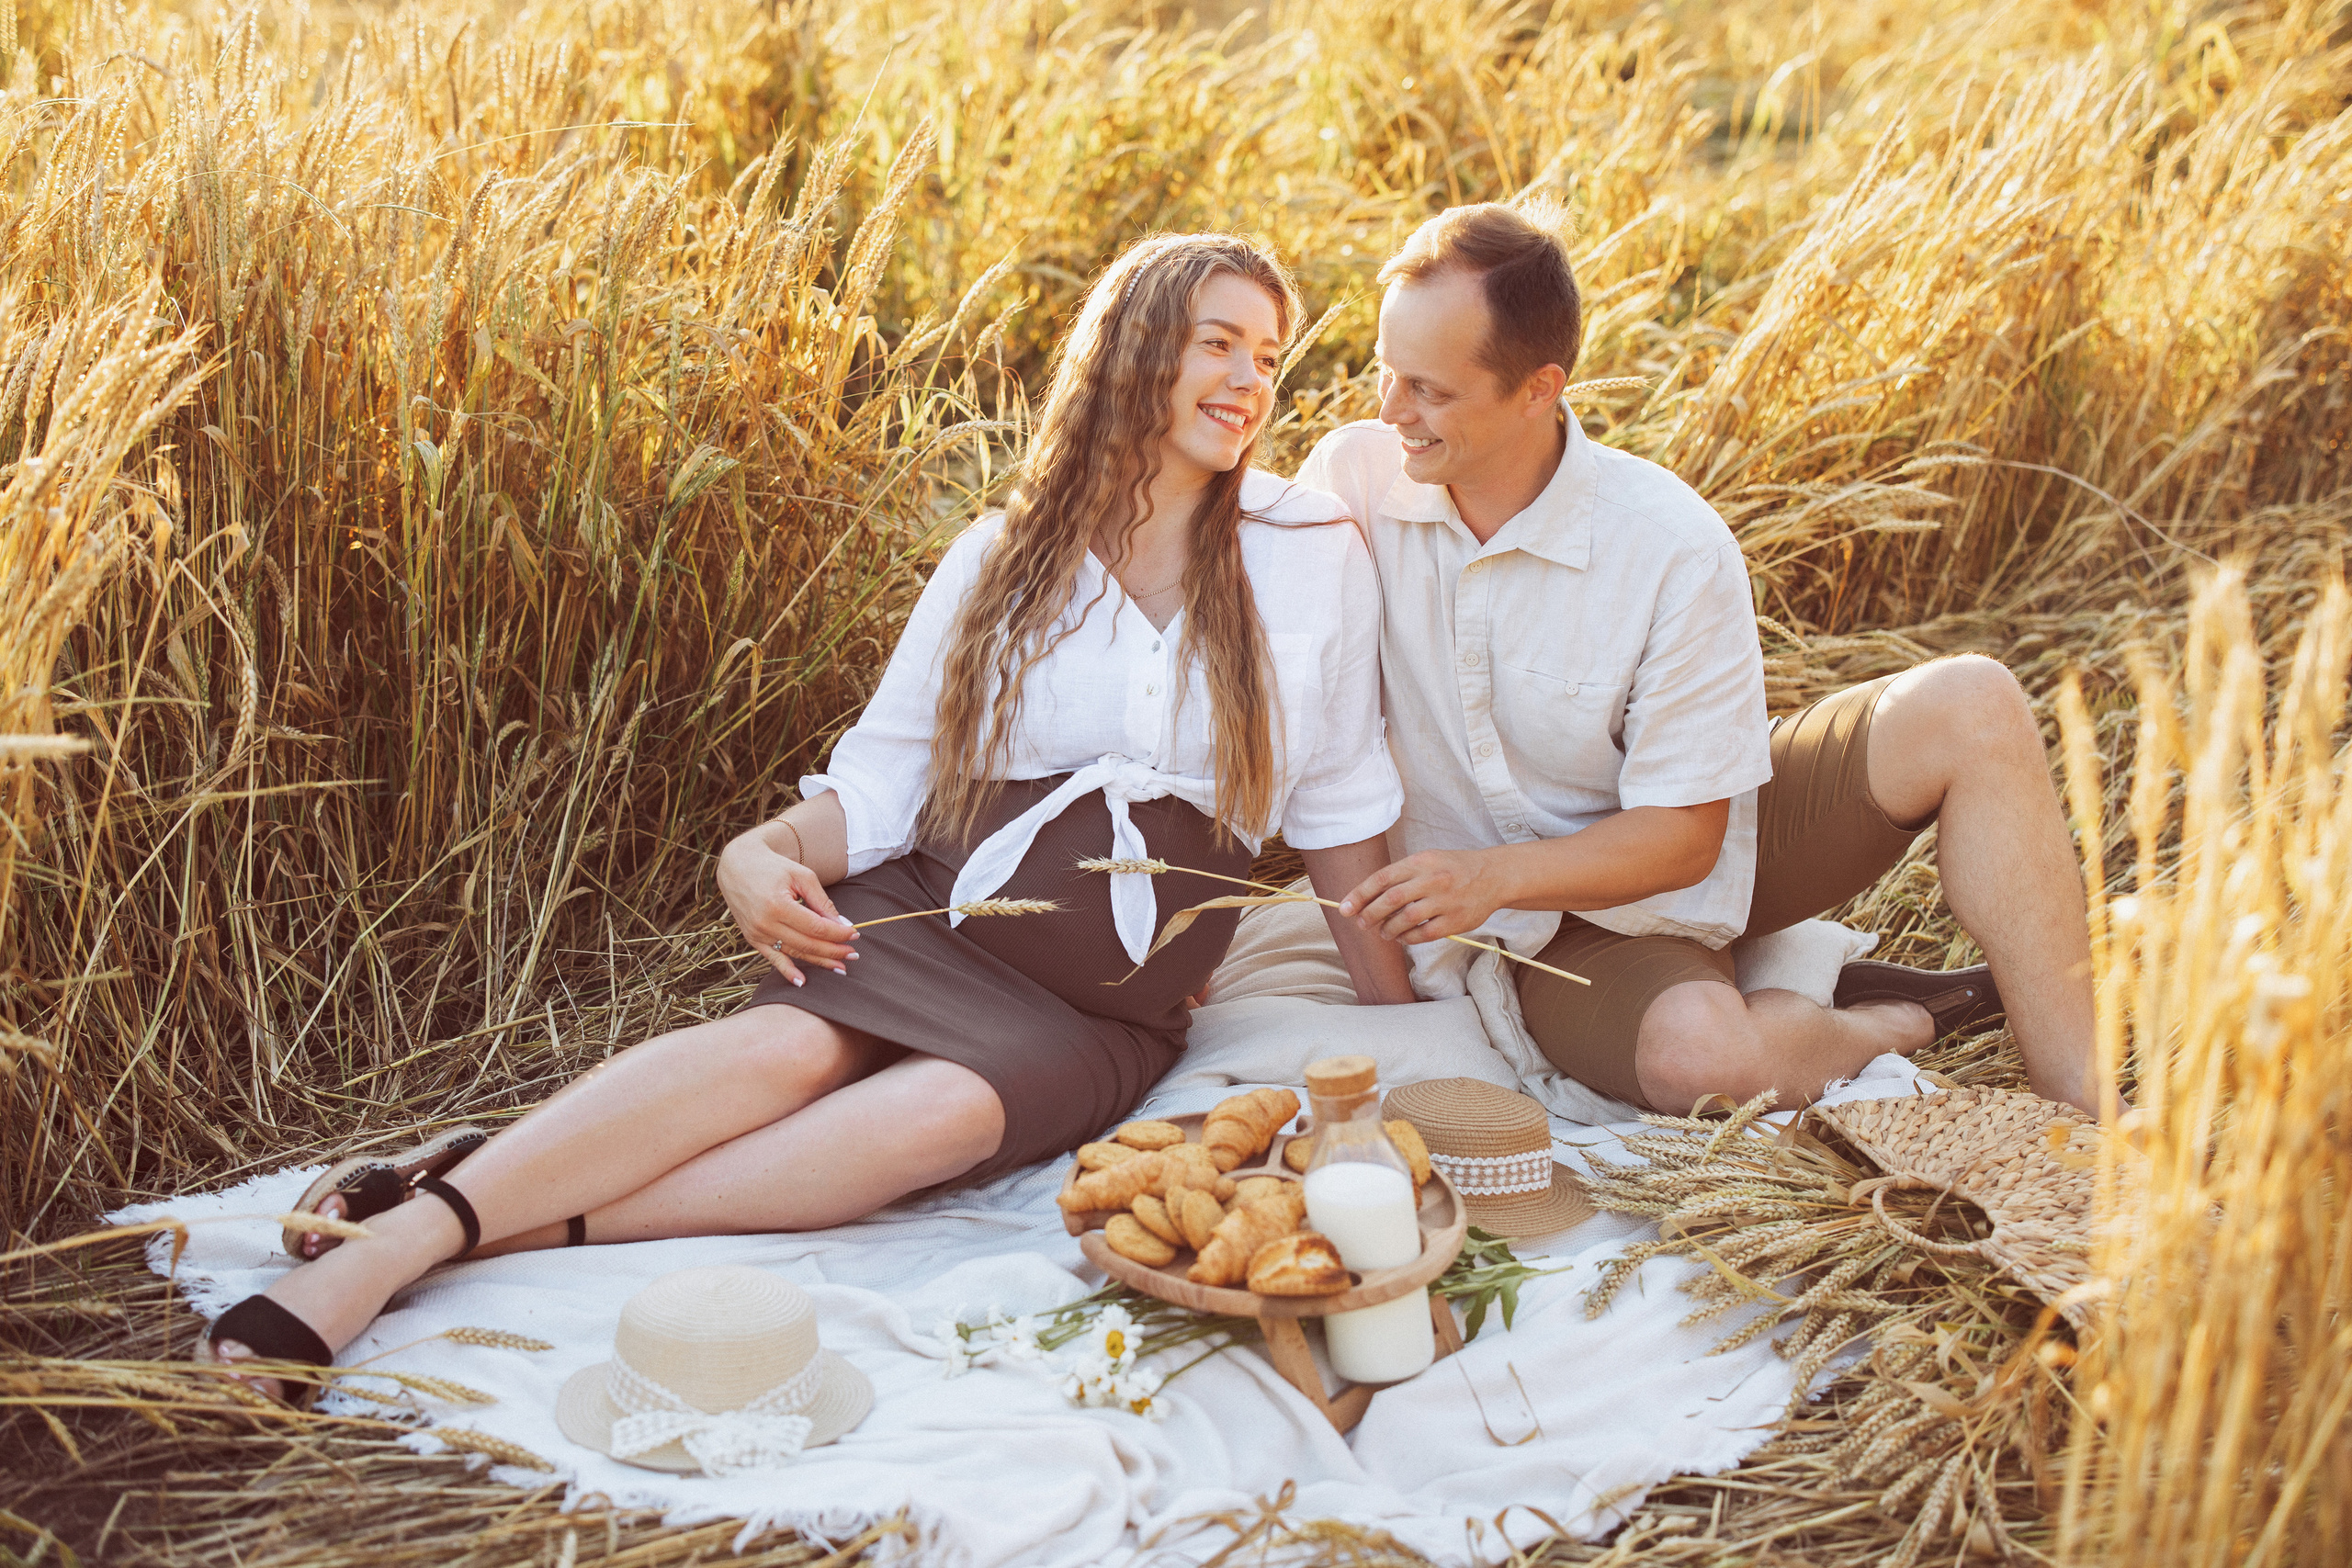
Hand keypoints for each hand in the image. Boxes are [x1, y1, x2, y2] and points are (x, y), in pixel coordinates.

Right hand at [717, 832, 857, 985]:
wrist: (737, 866)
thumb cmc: (773, 867)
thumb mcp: (802, 876)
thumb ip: (822, 902)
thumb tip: (843, 925)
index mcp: (778, 905)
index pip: (816, 927)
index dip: (838, 934)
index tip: (855, 934)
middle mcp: (765, 923)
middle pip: (807, 944)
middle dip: (833, 951)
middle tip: (853, 954)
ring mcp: (757, 934)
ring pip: (794, 953)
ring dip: (819, 962)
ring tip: (840, 967)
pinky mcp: (752, 939)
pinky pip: (773, 959)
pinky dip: (788, 972)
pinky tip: (803, 982)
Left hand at [1337, 849, 1507, 943]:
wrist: (1493, 875)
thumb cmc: (1452, 868)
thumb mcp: (1426, 860)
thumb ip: (1399, 876)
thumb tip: (1365, 897)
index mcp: (1421, 862)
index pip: (1382, 878)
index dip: (1359, 895)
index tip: (1344, 908)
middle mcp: (1432, 879)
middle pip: (1391, 900)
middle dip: (1370, 914)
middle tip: (1362, 923)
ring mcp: (1445, 901)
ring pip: (1406, 919)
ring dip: (1388, 929)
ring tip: (1383, 932)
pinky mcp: (1456, 920)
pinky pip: (1424, 934)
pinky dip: (1408, 939)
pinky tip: (1402, 938)